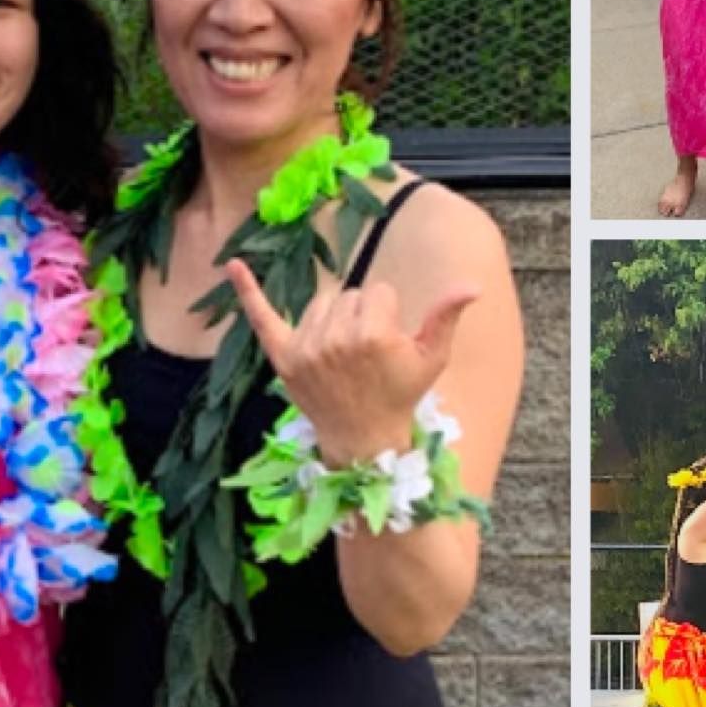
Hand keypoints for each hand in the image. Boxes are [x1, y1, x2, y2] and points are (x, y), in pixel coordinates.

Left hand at [224, 259, 478, 466]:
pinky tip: (233, 266)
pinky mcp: (283, 358)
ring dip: (333, 319)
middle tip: (366, 355)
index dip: (389, 315)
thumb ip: (446, 316)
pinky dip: (248, 291)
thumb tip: (472, 284)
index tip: (389, 346)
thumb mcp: (431, 358)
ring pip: (321, 303)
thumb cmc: (401, 395)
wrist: (363, 440)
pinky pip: (262, 316)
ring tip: (343, 354)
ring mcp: (306, 348)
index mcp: (374, 335)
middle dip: (362, 316)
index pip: (379, 292)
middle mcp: (336, 339)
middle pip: (349, 295)